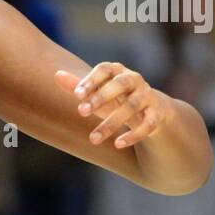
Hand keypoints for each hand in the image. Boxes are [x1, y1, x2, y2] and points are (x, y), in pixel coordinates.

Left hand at [55, 63, 172, 149]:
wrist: (151, 109)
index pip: (104, 69)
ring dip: (111, 122)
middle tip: (81, 112)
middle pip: (120, 85)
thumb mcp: (97, 93)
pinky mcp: (157, 114)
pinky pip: (147, 124)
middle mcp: (135, 80)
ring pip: (131, 107)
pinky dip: (133, 135)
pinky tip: (118, 144)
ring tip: (93, 138)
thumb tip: (57, 75)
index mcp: (118, 71)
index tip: (77, 95)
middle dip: (101, 97)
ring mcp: (148, 96)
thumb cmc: (116, 99)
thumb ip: (78, 86)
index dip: (91, 81)